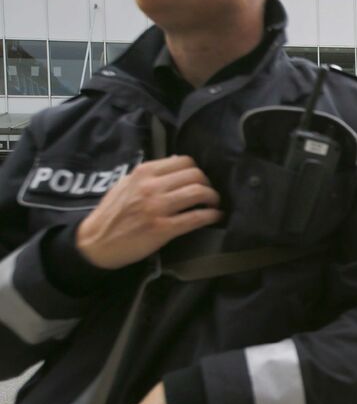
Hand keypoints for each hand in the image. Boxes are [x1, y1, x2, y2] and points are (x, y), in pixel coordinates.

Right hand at [76, 156, 222, 268]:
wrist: (95, 242)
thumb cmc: (113, 213)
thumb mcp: (127, 184)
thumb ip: (150, 174)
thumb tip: (176, 162)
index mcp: (143, 173)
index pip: (184, 161)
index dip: (197, 171)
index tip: (199, 181)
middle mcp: (151, 186)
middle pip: (196, 175)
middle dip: (208, 184)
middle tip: (209, 194)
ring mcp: (157, 207)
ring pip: (199, 192)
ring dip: (213, 198)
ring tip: (214, 205)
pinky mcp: (163, 228)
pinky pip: (196, 217)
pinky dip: (211, 216)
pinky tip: (215, 217)